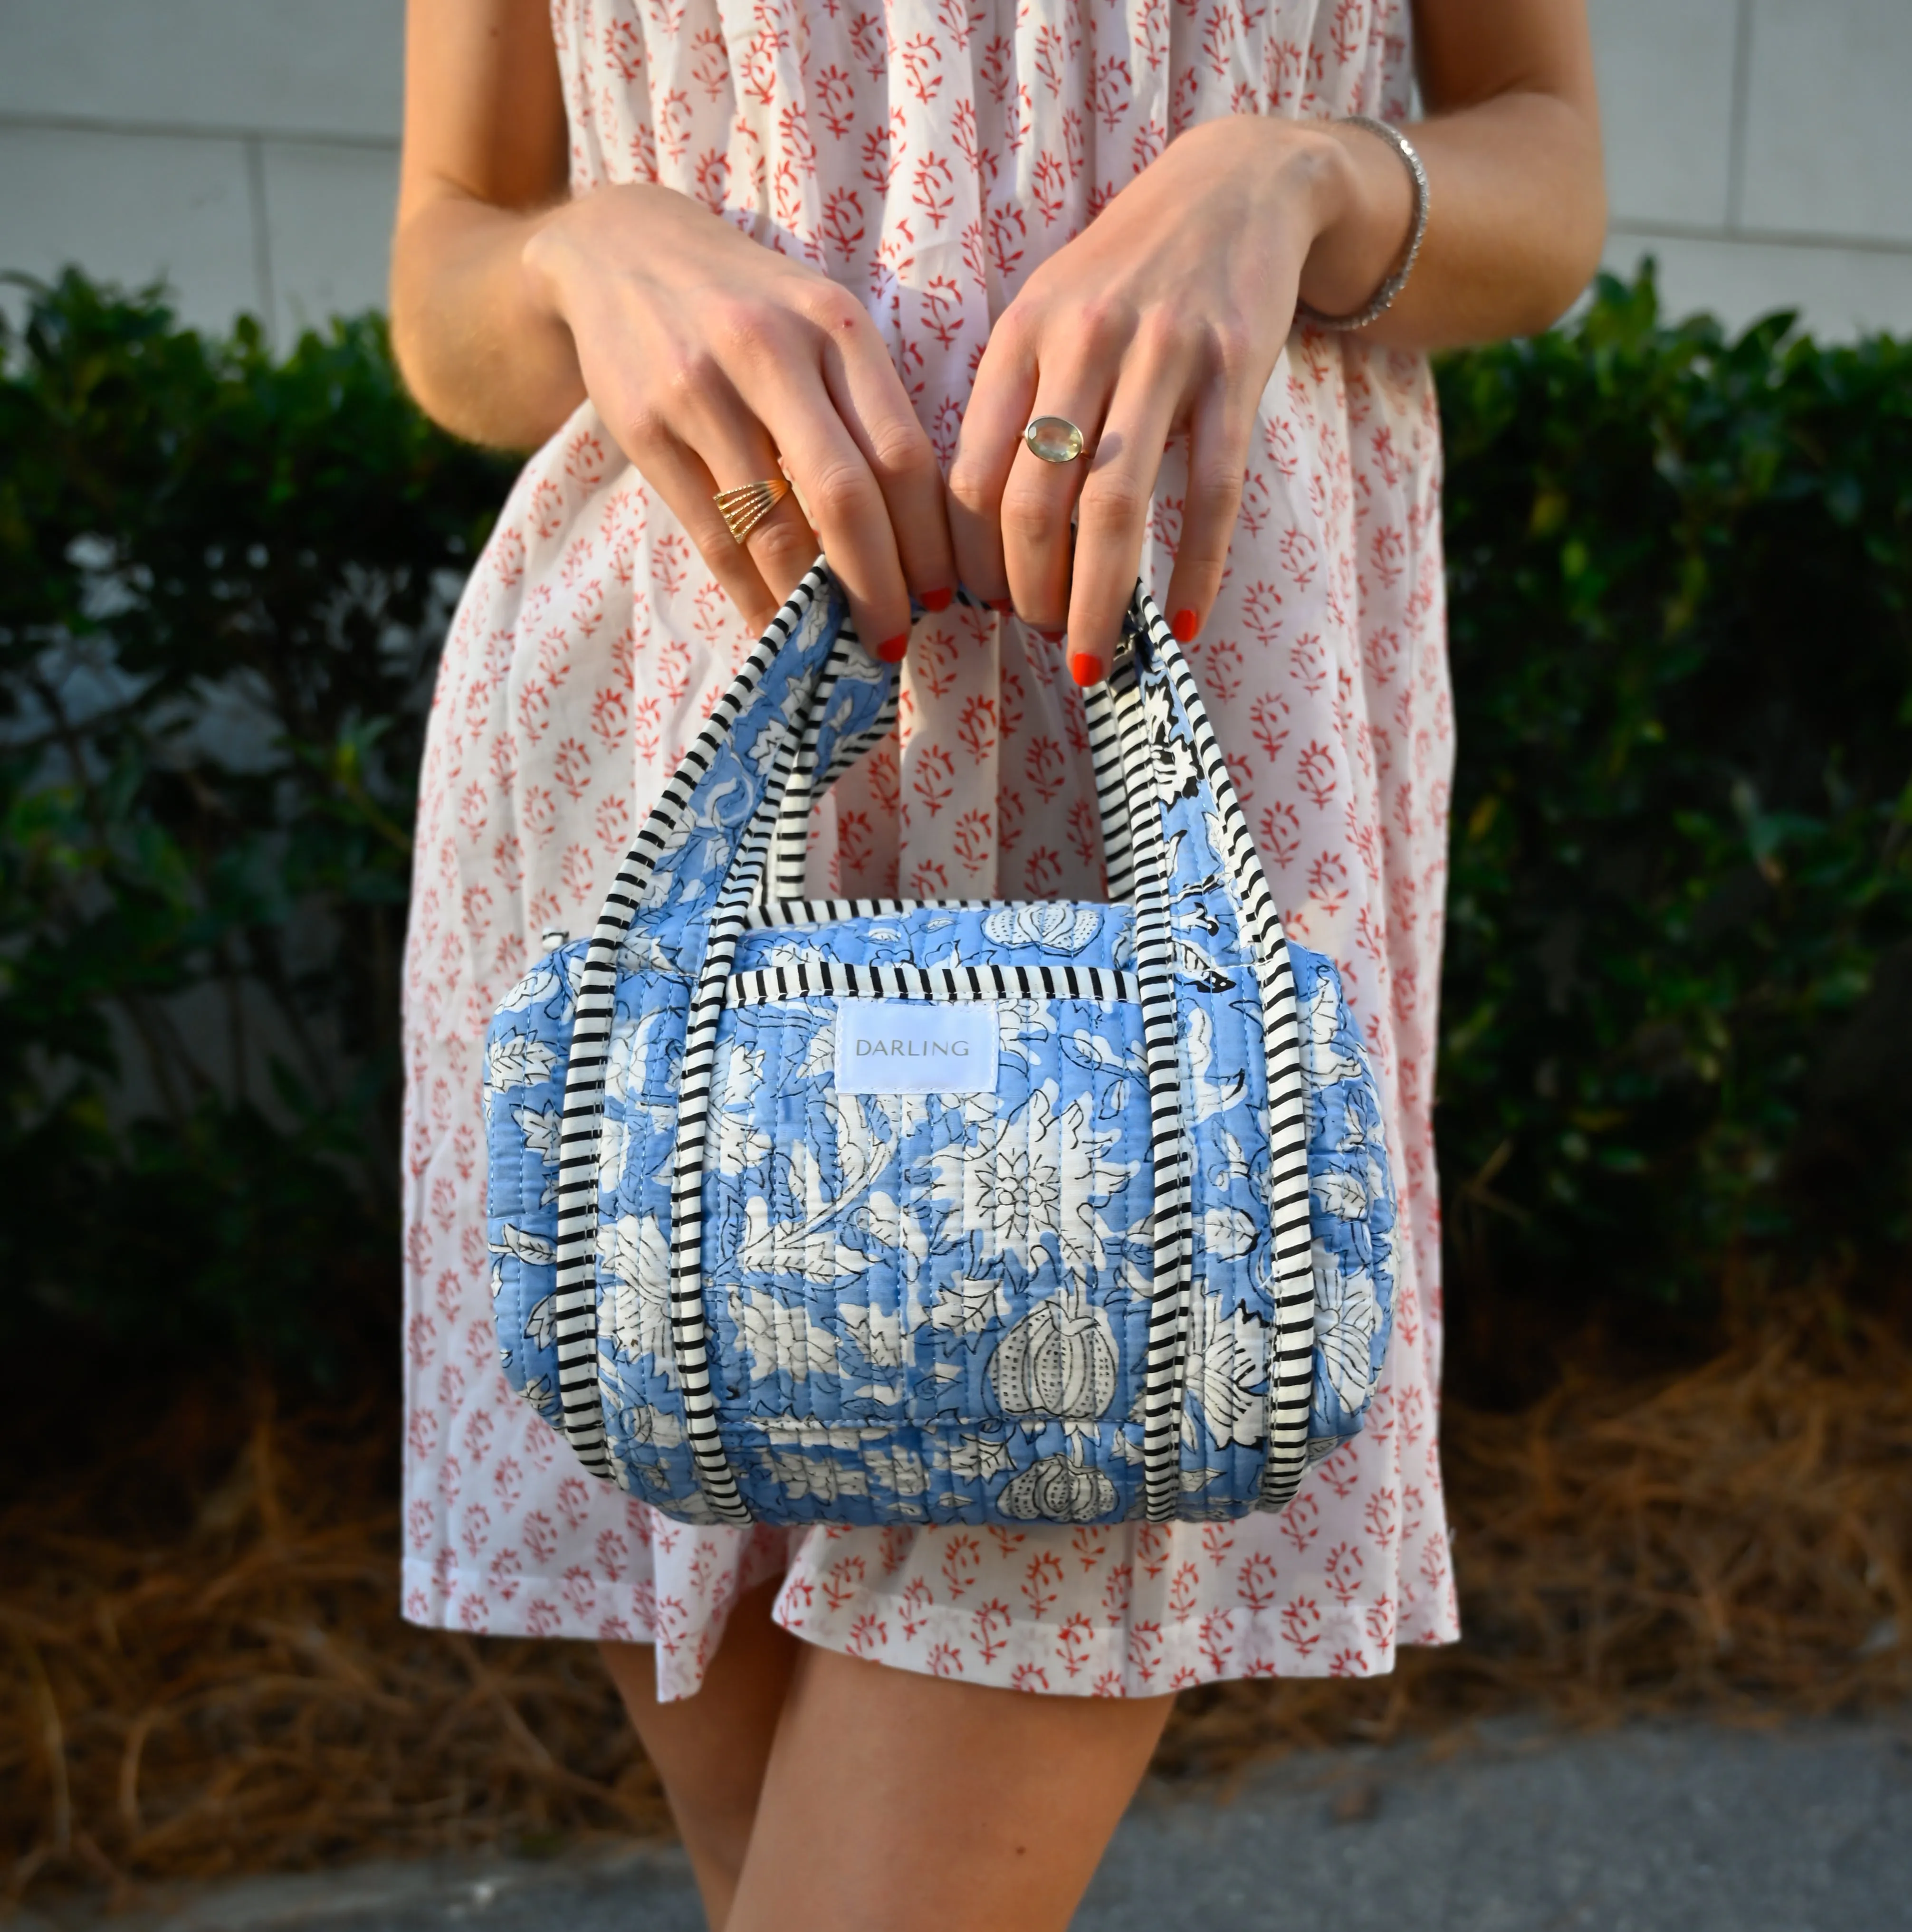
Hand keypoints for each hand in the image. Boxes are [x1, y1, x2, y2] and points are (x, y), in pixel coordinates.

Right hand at [523, 186, 955, 656]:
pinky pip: (712, 537)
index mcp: (834, 324)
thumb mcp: (817, 320)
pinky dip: (750, 594)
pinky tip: (774, 627)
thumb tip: (918, 534)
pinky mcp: (644, 427)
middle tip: (895, 641)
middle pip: (844, 497)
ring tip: (836, 644)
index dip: (928, 538)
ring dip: (812, 603)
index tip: (942, 593)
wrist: (618, 250)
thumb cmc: (746, 302)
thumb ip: (865, 405)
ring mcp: (700, 390)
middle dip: (879, 586)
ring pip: (773, 527)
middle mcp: (769, 351)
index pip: (900, 452)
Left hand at [946, 116, 1411, 683]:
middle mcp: (1085, 342)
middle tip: (1037, 639)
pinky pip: (1214, 493)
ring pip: (1117, 506)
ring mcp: (1166, 354)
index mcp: (1021, 336)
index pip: (972, 475)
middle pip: (1036, 502)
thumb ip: (1012, 410)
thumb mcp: (1045, 318)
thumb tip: (979, 542)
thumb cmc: (1122, 276)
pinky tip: (1182, 626)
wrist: (1234, 185)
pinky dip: (1196, 569)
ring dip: (1097, 600)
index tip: (979, 607)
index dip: (970, 561)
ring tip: (1090, 661)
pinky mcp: (1237, 369)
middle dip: (1028, 594)